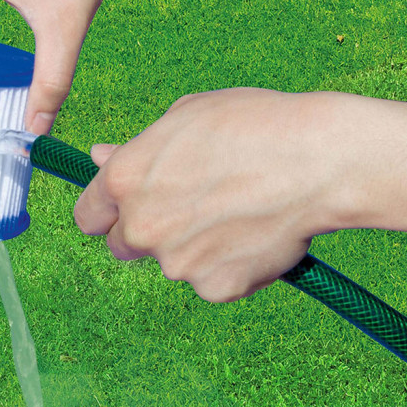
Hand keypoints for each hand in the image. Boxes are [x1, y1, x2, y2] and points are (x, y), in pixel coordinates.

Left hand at [73, 89, 343, 302]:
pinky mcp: (215, 288)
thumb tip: (99, 157)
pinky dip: (229, 265)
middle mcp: (140, 227)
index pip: (88, 216)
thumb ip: (137, 149)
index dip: (106, 213)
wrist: (319, 160)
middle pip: (122, 246)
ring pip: (173, 263)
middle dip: (146, 233)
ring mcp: (176, 263)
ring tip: (238, 210)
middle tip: (191, 207)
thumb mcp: (185, 118)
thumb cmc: (254, 125)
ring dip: (193, 247)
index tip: (123, 210)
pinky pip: (212, 280)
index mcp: (124, 181)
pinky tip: (256, 233)